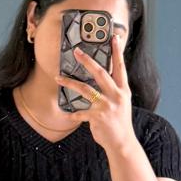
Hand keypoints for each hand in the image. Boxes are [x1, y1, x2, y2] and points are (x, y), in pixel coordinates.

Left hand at [56, 34, 133, 154]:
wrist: (122, 142)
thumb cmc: (120, 122)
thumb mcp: (122, 103)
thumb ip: (114, 90)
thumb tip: (102, 77)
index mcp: (123, 90)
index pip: (120, 67)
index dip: (117, 52)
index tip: (113, 38)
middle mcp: (116, 95)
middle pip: (100, 73)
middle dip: (87, 60)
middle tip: (76, 51)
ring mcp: (107, 105)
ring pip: (85, 89)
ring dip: (69, 82)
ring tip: (58, 78)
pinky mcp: (98, 116)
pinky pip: (80, 112)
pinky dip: (72, 114)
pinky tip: (67, 115)